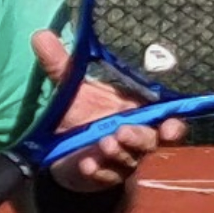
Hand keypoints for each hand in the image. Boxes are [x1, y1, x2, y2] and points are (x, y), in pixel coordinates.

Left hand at [31, 28, 186, 191]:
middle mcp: (138, 139)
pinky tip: (86, 164)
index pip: (168, 121)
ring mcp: (124, 160)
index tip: (169, 127)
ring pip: (129, 160)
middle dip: (138, 138)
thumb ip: (63, 65)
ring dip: (117, 153)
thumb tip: (40, 35)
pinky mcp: (105, 177)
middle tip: (121, 131)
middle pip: (150, 142)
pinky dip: (98, 171)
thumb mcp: (72, 89)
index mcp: (140, 114)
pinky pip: (106, 176)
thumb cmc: (82, 114)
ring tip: (103, 144)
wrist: (65, 150)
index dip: (173, 126)